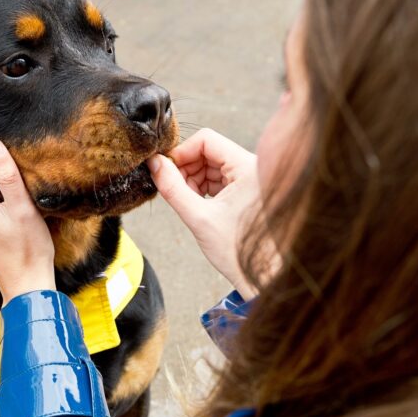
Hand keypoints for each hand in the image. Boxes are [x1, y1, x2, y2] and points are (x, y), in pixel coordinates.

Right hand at [147, 129, 274, 297]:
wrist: (263, 277)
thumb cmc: (238, 252)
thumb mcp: (198, 218)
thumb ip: (172, 188)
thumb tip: (154, 164)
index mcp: (248, 167)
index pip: (207, 139)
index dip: (182, 152)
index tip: (166, 170)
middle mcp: (253, 168)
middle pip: (209, 151)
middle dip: (186, 167)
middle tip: (172, 189)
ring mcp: (251, 179)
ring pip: (213, 165)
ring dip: (193, 179)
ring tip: (186, 202)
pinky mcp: (247, 191)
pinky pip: (220, 179)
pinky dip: (204, 188)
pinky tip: (197, 205)